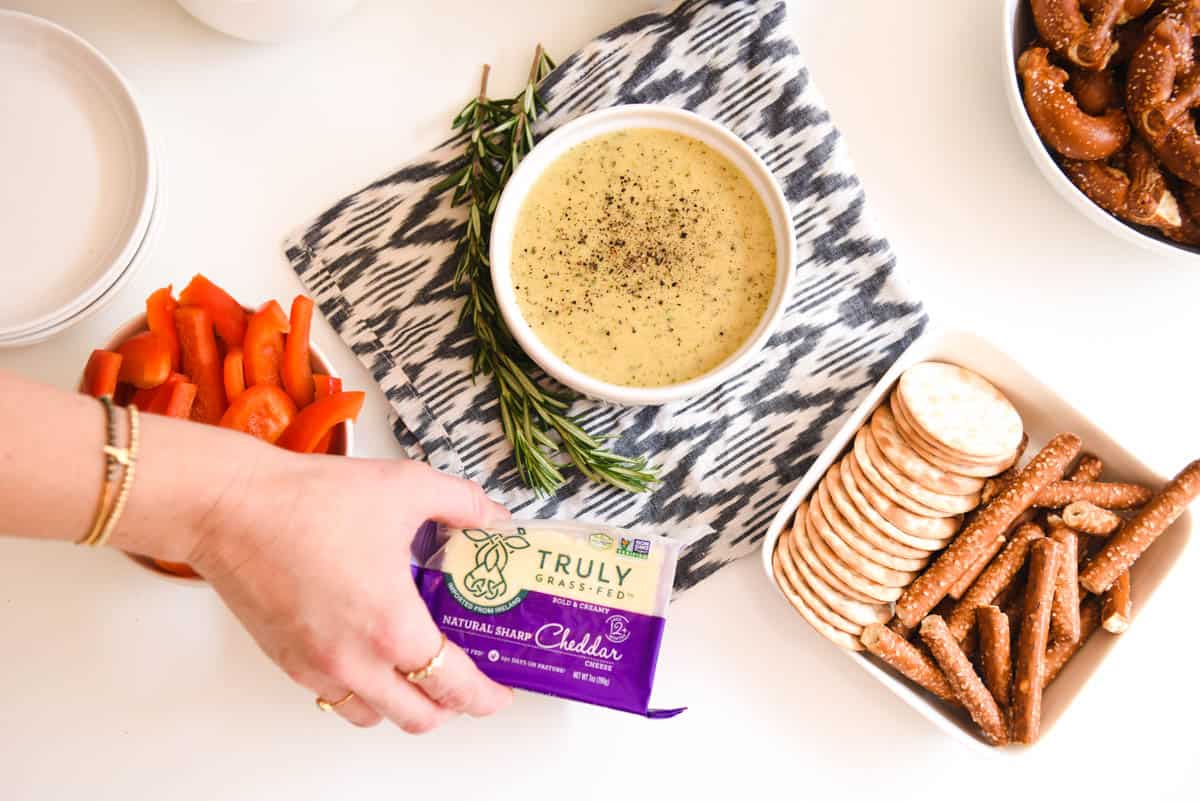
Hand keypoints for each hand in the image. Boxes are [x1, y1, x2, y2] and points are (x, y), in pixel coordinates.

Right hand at [188, 452, 513, 730]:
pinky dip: (361, 690)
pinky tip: (369, 655)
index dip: (485, 696)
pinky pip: (333, 697)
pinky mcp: (286, 661)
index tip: (500, 691)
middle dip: (451, 707)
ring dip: (403, 704)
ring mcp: (317, 667)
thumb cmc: (309, 500)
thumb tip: (493, 518)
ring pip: (373, 715)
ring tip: (418, 672)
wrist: (231, 507)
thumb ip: (463, 504)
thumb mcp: (407, 487)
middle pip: (417, 718)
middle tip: (467, 683)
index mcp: (393, 627)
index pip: (454, 687)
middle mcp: (355, 661)